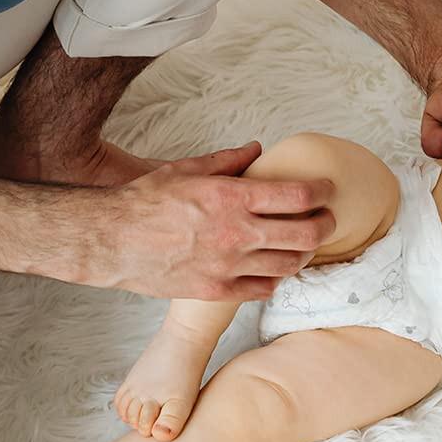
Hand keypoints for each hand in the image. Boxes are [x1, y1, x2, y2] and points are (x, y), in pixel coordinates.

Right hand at [98, 142, 335, 301]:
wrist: (113, 241)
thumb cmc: (148, 201)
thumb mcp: (189, 169)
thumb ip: (229, 160)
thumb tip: (257, 149)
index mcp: (233, 198)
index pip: (298, 195)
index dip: (322, 191)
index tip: (328, 189)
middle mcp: (236, 233)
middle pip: (305, 234)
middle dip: (326, 224)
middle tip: (328, 217)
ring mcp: (227, 267)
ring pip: (289, 266)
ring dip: (305, 254)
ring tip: (306, 243)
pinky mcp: (216, 292)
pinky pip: (263, 288)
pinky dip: (276, 278)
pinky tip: (275, 266)